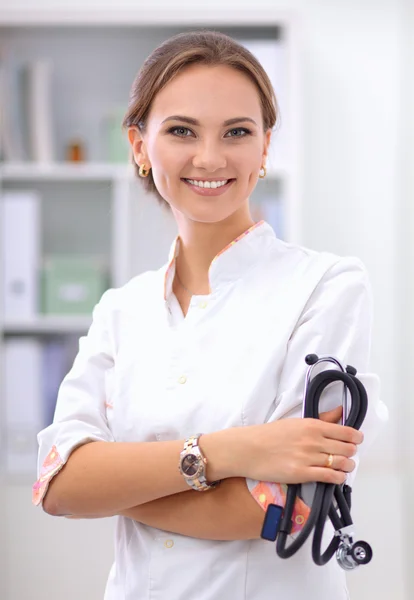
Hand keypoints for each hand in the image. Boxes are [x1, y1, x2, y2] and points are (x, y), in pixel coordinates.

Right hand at [238, 406, 362, 485]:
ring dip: (347, 466)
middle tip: (348, 454)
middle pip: (346, 448)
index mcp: (312, 425)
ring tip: (344, 466)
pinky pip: (329, 477)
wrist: (248, 449)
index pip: (345, 432)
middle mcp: (313, 441)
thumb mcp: (296, 422)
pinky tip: (337, 477)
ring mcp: (307, 458)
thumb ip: (321, 419)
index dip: (356, 437)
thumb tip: (339, 411)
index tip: (357, 440)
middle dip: (351, 452)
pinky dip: (338, 478)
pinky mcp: (301, 474)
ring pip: (341, 463)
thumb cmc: (269, 435)